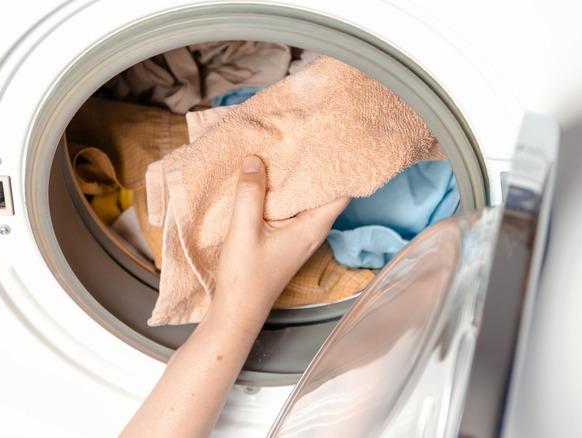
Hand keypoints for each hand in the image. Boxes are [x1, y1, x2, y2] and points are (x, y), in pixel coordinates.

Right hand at [211, 155, 348, 331]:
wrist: (237, 310)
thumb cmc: (245, 277)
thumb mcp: (243, 230)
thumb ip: (250, 194)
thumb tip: (255, 160)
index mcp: (313, 227)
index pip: (343, 190)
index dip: (343, 164)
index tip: (337, 139)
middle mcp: (313, 229)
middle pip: (326, 189)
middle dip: (319, 163)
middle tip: (309, 133)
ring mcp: (300, 233)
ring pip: (308, 196)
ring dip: (299, 176)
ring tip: (290, 147)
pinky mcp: (286, 236)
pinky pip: (292, 205)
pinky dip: (285, 189)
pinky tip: (270, 175)